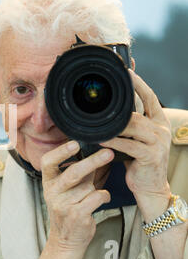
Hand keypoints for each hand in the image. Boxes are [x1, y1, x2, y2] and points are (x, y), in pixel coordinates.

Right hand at [41, 141, 113, 251]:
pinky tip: (101, 199)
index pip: (48, 162)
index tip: (75, 144)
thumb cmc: (69, 207)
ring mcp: (63, 205)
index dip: (61, 152)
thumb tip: (94, 149)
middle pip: (73, 173)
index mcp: (48, 182)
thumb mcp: (67, 188)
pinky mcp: (76, 215)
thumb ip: (77, 170)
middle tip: (108, 153)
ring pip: (88, 186)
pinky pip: (97, 197)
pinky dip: (104, 196)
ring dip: (95, 187)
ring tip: (91, 194)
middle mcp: (52, 192)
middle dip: (92, 161)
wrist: (66, 239)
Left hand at [99, 70, 171, 211]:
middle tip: (104, 92)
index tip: (127, 70)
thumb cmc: (139, 162)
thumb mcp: (135, 139)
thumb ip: (127, 124)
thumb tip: (109, 111)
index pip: (150, 96)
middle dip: (122, 102)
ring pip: (133, 126)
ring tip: (97, 119)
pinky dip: (113, 141)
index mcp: (158, 122)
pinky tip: (101, 139)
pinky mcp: (150, 156)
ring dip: (114, 123)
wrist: (150, 188)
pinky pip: (129, 145)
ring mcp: (157, 143)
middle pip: (139, 110)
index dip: (138, 83)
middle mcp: (160, 129)